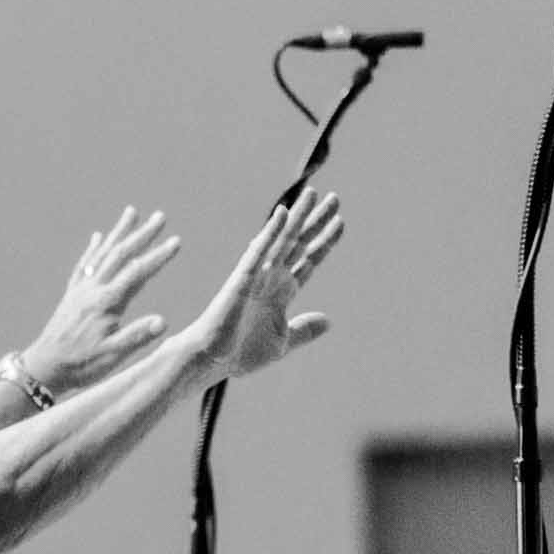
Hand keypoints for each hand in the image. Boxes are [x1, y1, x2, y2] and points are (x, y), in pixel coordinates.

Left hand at [20, 206, 182, 393]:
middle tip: (160, 216)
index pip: (138, 272)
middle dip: (143, 234)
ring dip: (119, 232)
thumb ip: (137, 337)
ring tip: (131, 211)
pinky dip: (93, 248)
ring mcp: (81, 289)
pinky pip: (84, 264)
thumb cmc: (81, 365)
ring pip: (102, 253)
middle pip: (121, 254)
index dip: (158, 256)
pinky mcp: (72, 294)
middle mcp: (93, 289)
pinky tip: (97, 237)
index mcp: (107, 303)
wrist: (44, 367)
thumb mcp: (112, 356)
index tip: (176, 241)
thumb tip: (164, 322)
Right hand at [185, 188, 343, 379]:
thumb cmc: (241, 353)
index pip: (308, 259)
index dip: (325, 241)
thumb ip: (304, 329)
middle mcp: (272, 277)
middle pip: (300, 242)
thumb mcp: (283, 342)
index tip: (341, 223)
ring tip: (313, 192)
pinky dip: (271, 231)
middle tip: (335, 198)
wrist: (213, 360)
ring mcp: (257, 274)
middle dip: (317, 221)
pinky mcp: (242, 277)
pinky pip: (259, 250)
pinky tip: (284, 213)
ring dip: (298, 216)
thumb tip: (329, 320)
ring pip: (283, 240)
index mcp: (282, 291)